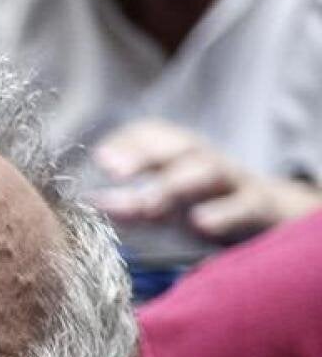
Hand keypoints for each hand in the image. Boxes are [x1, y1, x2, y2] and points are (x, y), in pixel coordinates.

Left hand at [88, 118, 321, 240]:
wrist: (268, 216)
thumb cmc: (202, 207)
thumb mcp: (165, 203)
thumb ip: (129, 204)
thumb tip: (88, 204)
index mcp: (180, 154)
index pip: (153, 133)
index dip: (127, 140)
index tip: (99, 157)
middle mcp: (204, 160)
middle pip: (177, 148)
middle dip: (144, 155)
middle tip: (113, 169)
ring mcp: (233, 181)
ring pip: (207, 171)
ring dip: (176, 184)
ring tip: (147, 204)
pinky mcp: (257, 206)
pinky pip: (244, 205)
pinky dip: (224, 212)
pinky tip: (201, 223)